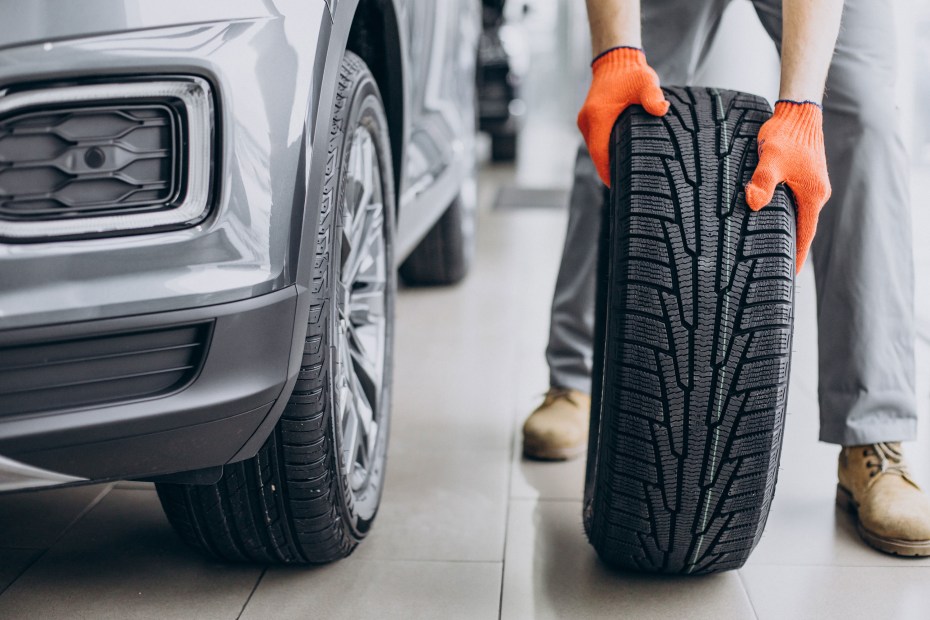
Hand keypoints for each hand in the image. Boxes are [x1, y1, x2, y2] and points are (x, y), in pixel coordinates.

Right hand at [577, 46, 668, 186]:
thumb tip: (661, 110)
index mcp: (598, 116)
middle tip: (626, 186)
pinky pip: (596, 142)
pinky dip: (606, 152)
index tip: (617, 186)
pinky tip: (619, 159)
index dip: (607, 172)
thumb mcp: (645, 82)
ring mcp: (586, 122)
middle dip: (609, 171)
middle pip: (597, 155)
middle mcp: (587, 121)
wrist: (615, 60)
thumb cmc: (631, 73)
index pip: (600, 153)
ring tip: (624, 177)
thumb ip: (653, 96)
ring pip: (596, 150)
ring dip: (607, 161)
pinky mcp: (590, 121)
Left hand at [745, 100, 830, 271]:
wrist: (798, 112)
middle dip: (789, 247)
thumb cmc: (786, 135)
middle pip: (802, 228)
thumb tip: (753, 203)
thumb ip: (762, 182)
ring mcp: (810, 184)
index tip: (790, 276)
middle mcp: (815, 193)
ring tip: (769, 249)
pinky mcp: (803, 176)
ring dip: (785, 231)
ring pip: (797, 215)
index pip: (805, 235)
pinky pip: (793, 202)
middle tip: (773, 268)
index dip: (796, 256)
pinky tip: (769, 218)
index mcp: (813, 195)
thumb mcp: (771, 160)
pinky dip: (783, 214)